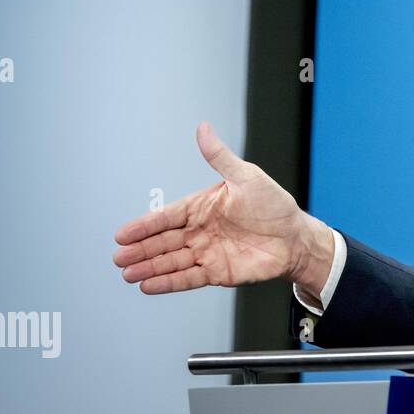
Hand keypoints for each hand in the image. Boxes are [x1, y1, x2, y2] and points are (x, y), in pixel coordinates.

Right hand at [113, 122, 332, 294]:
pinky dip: (168, 282)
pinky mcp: (217, 273)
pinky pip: (188, 277)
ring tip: (128, 274)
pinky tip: (148, 285)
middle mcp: (199, 231)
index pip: (166, 217)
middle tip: (118, 257)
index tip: (122, 234)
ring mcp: (206, 252)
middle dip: (140, 250)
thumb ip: (220, 157)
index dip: (144, 226)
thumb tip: (203, 128)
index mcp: (201, 208)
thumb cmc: (274, 205)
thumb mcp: (246, 176)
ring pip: (171, 261)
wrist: (296, 237)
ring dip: (149, 267)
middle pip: (163, 241)